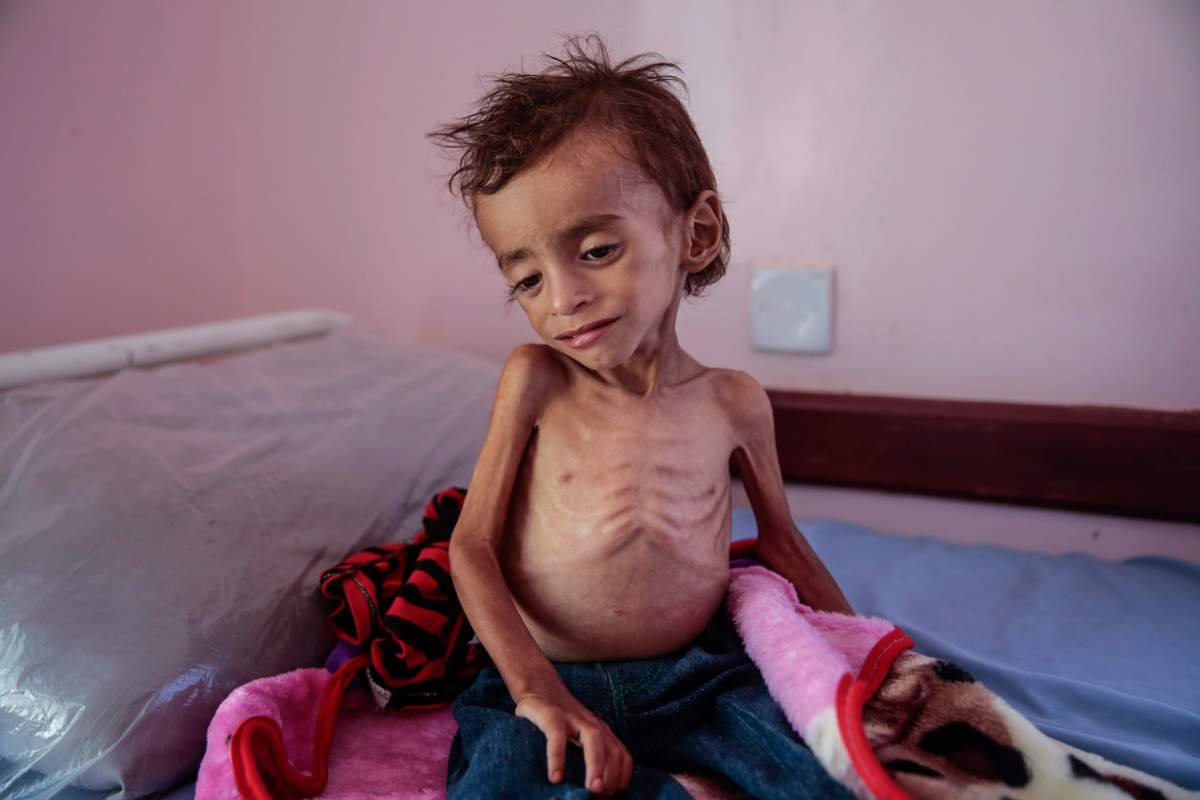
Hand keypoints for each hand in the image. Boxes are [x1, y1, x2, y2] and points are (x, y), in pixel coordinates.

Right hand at [515, 686, 632, 795]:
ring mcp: (573, 717)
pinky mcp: (551, 714)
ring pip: (593, 741)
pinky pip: (557, 737)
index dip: (621, 778)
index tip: (611, 797)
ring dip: (596, 767)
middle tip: (604, 797)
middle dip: (613, 776)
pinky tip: (555, 777)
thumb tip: (589, 790)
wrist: (538, 684)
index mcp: (601, 732)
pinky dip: (557, 758)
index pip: (622, 756)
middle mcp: (592, 724)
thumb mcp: (577, 735)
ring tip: (590, 790)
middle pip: (613, 750)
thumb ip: (584, 755)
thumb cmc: (557, 718)